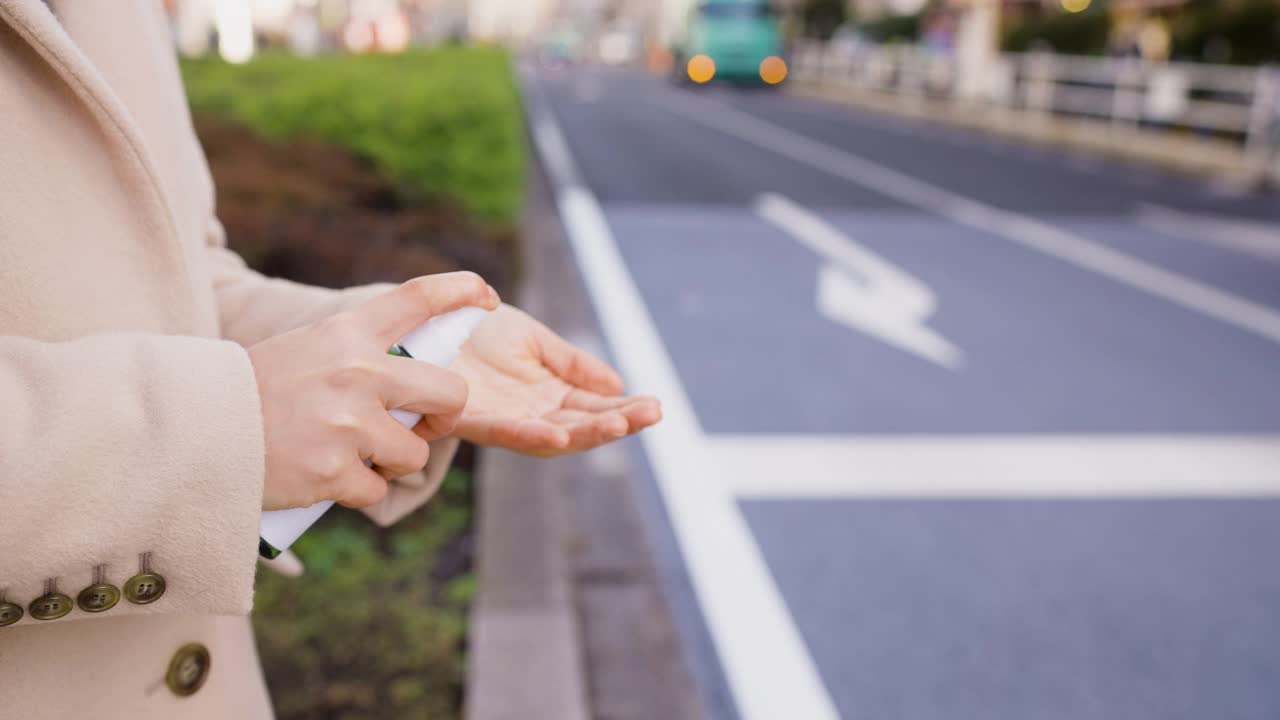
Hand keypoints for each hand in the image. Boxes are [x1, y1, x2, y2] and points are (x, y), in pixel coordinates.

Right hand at [249, 272, 500, 509]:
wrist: (190, 431)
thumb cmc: (250, 391)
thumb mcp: (304, 349)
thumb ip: (357, 358)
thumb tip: (413, 385)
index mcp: (347, 333)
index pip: (417, 298)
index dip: (461, 291)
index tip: (487, 295)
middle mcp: (357, 372)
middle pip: (452, 392)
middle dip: (444, 414)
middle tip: (422, 425)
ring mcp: (349, 424)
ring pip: (415, 452)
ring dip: (392, 461)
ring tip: (349, 454)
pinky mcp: (336, 472)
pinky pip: (377, 490)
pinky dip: (357, 492)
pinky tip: (324, 479)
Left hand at [451, 304, 660, 454]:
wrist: (425, 319)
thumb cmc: (475, 331)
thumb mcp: (534, 341)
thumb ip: (572, 363)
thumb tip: (617, 384)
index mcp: (549, 395)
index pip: (594, 406)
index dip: (624, 408)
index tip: (654, 405)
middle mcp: (530, 414)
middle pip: (581, 425)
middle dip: (617, 421)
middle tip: (650, 414)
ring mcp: (504, 419)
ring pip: (552, 436)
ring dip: (585, 433)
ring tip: (617, 424)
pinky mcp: (471, 419)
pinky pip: (505, 433)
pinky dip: (531, 437)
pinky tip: (558, 437)